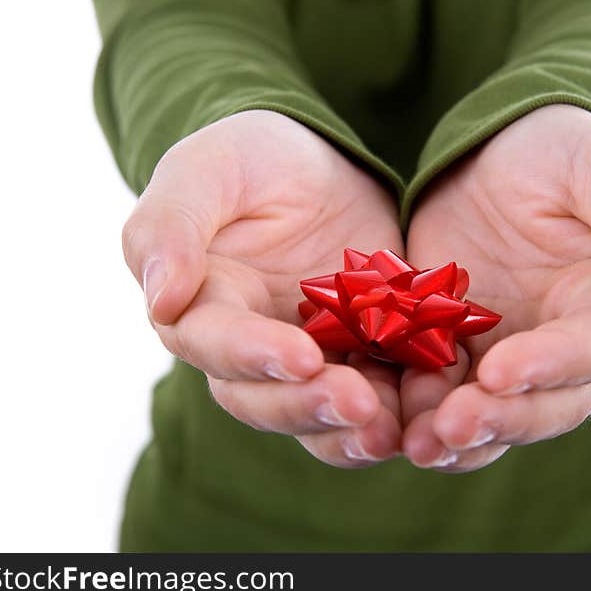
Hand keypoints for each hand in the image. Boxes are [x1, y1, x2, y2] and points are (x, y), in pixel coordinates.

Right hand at [122, 110, 402, 466]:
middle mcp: (251, 347)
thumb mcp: (206, 169)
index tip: (302, 358)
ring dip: (352, 430)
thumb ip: (170, 226)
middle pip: (265, 399)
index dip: (254, 356)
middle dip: (309, 406)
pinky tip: (428, 407)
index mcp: (204, 305)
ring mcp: (311, 356)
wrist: (319, 163)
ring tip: (391, 432)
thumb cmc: (250, 158)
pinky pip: (378, 393)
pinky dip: (400, 408)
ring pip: (319, 414)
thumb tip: (161, 301)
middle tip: (359, 404)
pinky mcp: (362, 353)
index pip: (216, 345)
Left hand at [401, 105, 590, 471]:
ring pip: (491, 414)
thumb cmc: (561, 152)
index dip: (552, 366)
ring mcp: (504, 354)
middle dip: (500, 420)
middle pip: (543, 405)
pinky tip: (384, 414)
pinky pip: (436, 391)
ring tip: (417, 444)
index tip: (503, 372)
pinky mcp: (453, 350)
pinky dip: (414, 409)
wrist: (496, 153)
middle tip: (451, 428)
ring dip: (456, 436)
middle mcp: (560, 347)